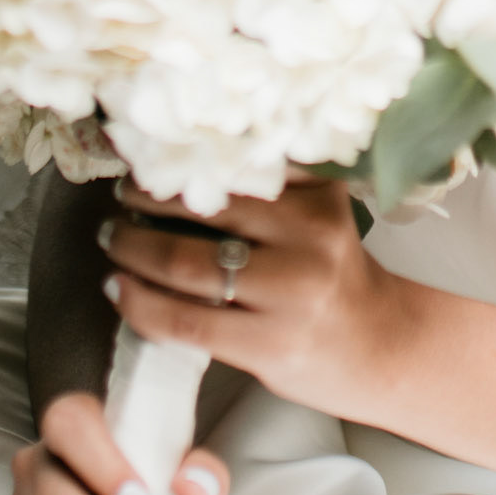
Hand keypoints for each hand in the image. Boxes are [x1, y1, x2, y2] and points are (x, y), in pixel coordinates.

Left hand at [98, 175, 395, 419]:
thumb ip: (271, 189)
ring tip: (113, 238)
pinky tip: (120, 289)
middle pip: (207, 208)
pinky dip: (141, 303)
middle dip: (149, 197)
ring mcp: (291, 293)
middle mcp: (310, 237)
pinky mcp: (269, 344)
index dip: (183, 154)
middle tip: (121, 191)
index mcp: (319, 195)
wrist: (382, 348)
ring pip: (188, 265)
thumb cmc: (335, 276)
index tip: (145, 146)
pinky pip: (186, 321)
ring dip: (135, 249)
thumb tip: (181, 161)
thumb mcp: (319, 216)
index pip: (237, 163)